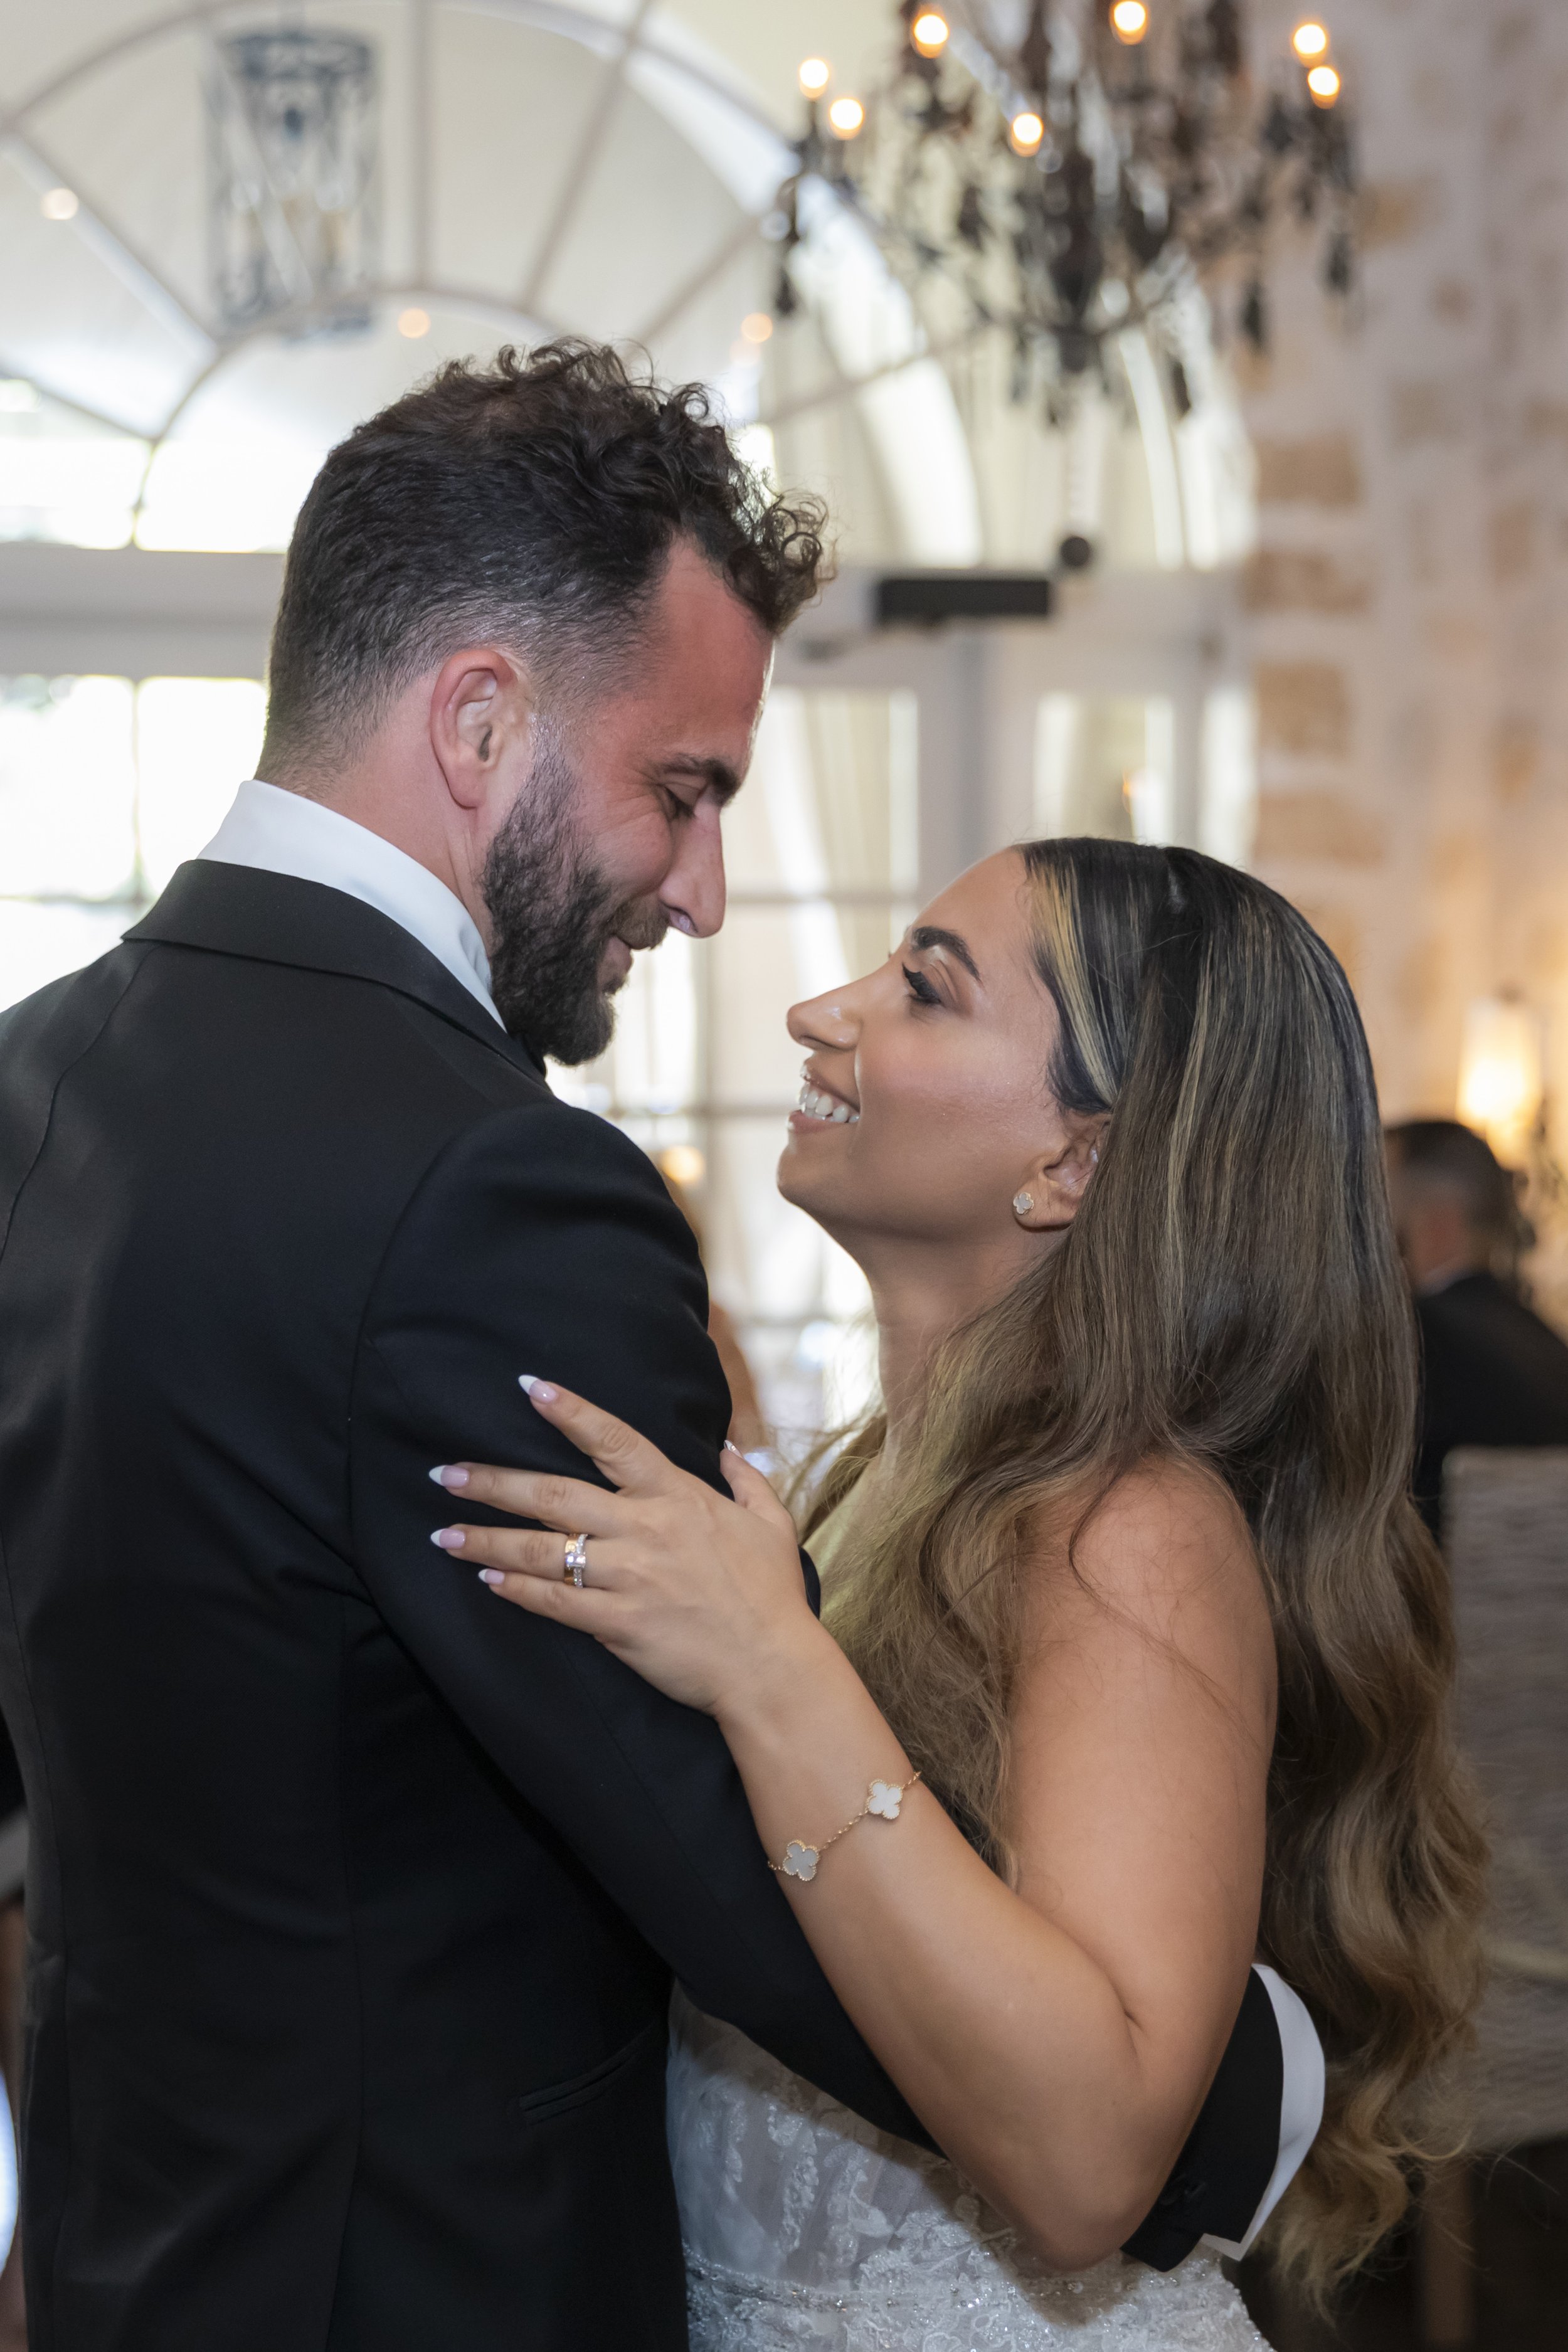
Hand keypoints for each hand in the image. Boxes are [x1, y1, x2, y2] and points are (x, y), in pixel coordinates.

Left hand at [429, 1380, 830, 1715]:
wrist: (772, 1667)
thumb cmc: (772, 1594)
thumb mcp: (771, 1524)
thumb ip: (747, 1480)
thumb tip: (730, 1447)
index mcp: (677, 1496)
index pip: (615, 1441)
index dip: (571, 1412)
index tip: (529, 1388)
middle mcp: (644, 1528)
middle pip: (554, 1493)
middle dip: (494, 1480)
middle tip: (446, 1473)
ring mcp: (627, 1577)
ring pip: (541, 1549)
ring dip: (487, 1539)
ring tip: (444, 1532)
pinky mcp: (617, 1623)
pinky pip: (554, 1602)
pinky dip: (516, 1590)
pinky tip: (487, 1579)